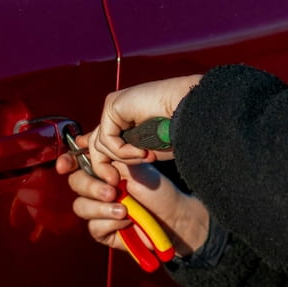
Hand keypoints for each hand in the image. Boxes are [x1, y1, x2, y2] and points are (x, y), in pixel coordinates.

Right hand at [56, 150, 209, 257]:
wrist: (173, 216)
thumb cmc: (157, 189)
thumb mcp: (136, 165)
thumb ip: (112, 156)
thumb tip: (86, 145)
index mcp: (103, 168)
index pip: (76, 161)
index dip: (67, 162)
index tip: (65, 166)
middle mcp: (97, 188)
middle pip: (75, 183)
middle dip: (91, 186)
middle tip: (113, 191)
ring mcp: (98, 210)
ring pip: (81, 206)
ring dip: (101, 207)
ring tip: (124, 210)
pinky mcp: (103, 230)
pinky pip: (94, 226)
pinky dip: (110, 223)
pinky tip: (126, 221)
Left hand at [85, 75, 202, 184]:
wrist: (190, 113)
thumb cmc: (178, 131)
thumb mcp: (146, 150)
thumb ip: (124, 155)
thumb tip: (102, 165)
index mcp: (124, 120)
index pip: (101, 142)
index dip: (100, 162)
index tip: (111, 179)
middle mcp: (117, 112)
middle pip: (96, 144)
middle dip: (103, 167)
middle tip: (116, 181)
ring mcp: (114, 107)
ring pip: (101, 144)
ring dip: (124, 158)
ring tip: (146, 157)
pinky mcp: (113, 105)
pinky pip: (107, 137)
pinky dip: (123, 151)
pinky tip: (142, 151)